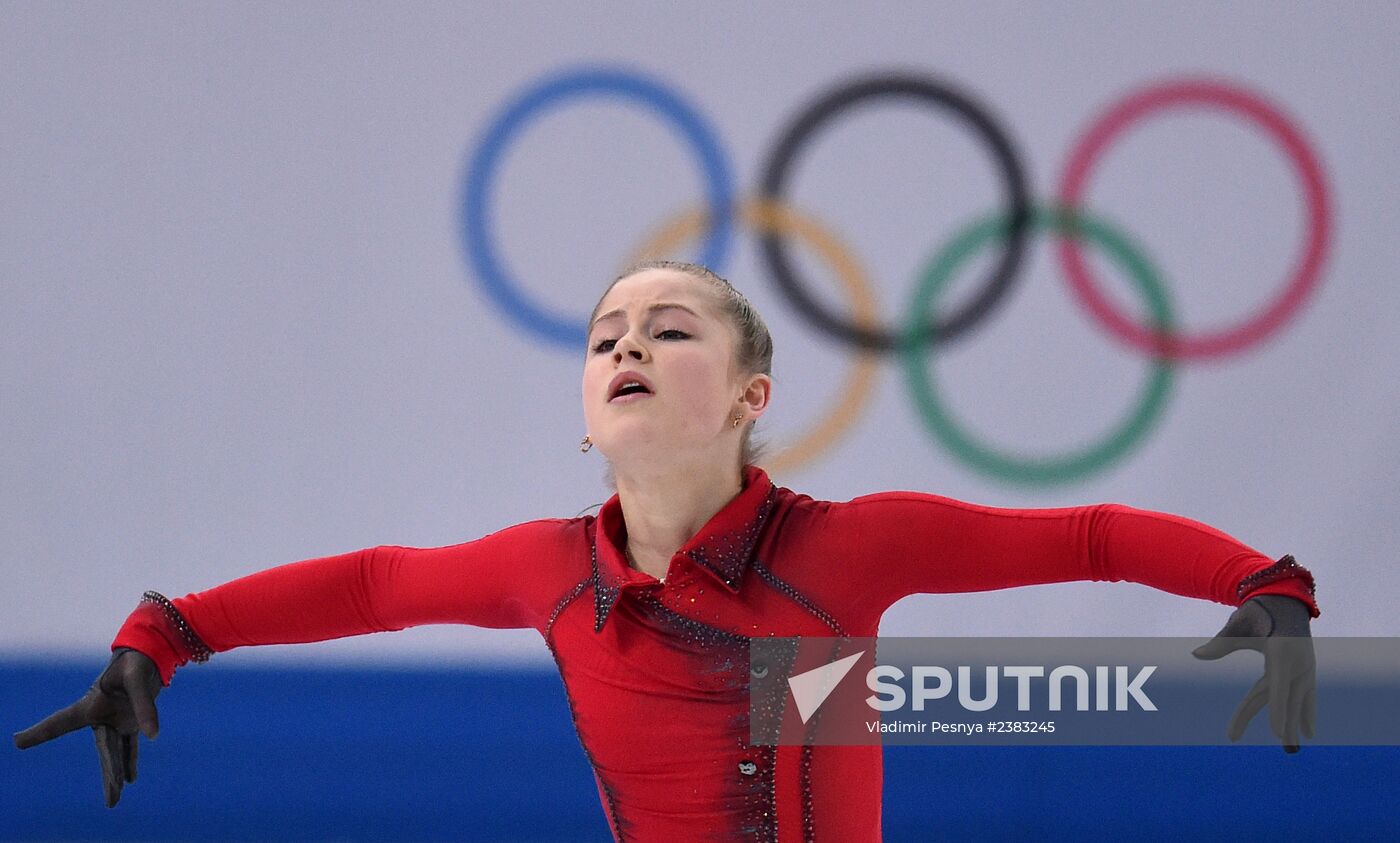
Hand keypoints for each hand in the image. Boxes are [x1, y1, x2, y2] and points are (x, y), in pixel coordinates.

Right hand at [13, 647, 162, 806]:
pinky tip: (130, 780)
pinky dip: (130, 761)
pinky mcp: (130, 721)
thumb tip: (153, 736)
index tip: (18, 741)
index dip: (40, 732)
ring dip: (117, 774)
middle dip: (108, 775)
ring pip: (116, 753)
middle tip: (112, 800)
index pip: (61, 722)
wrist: (146, 654)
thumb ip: (144, 706)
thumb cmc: (134, 663)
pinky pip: (129, 745)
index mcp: (91, 705)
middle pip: (104, 751)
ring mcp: (116, 721)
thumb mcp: (138, 680)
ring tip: (115, 800)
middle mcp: (101, 717)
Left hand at [1192, 595, 1315, 752]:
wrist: (1284, 599)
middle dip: (1278, 724)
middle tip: (1273, 747)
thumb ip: (1220, 643)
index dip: (1277, 712)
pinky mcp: (1306, 670)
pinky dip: (1305, 713)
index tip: (1277, 733)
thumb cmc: (1258, 612)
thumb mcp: (1238, 625)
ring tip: (1291, 748)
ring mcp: (1305, 668)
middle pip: (1282, 699)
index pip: (1277, 689)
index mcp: (1281, 653)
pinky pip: (1305, 696)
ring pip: (1296, 701)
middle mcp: (1297, 664)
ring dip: (1293, 724)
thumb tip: (1196, 654)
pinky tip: (1307, 732)